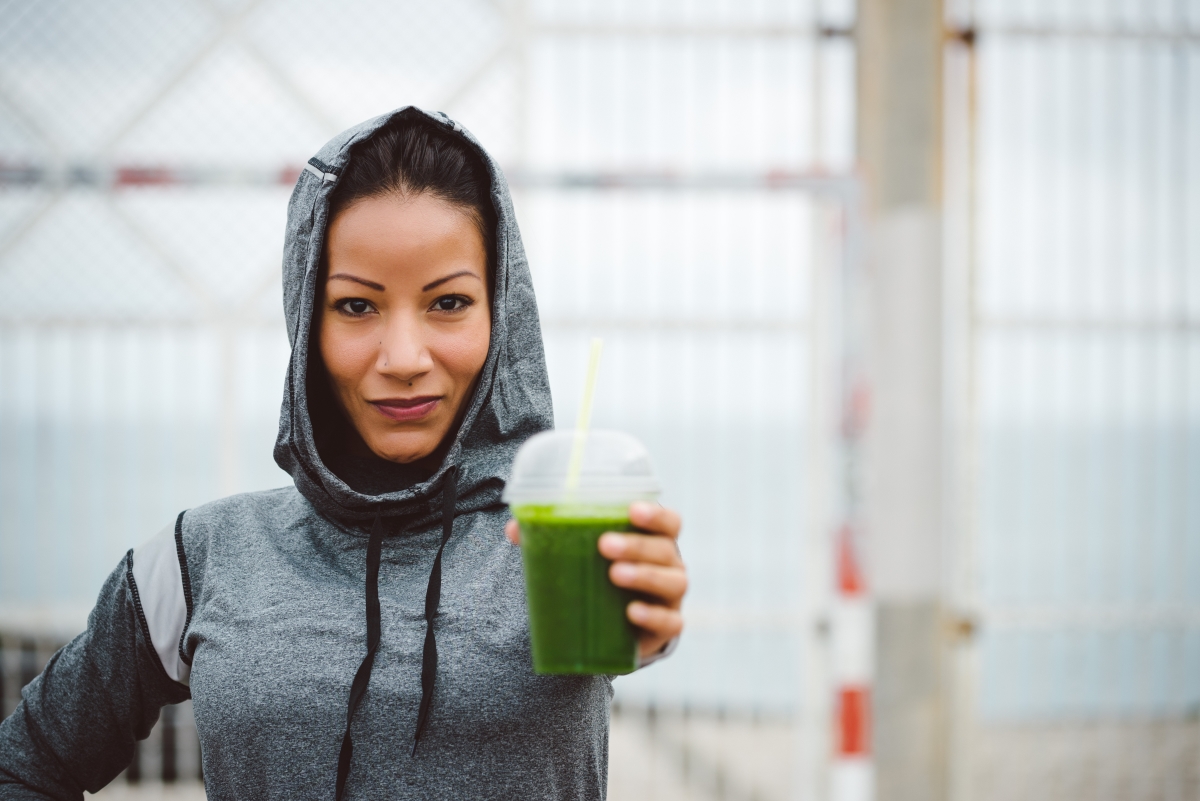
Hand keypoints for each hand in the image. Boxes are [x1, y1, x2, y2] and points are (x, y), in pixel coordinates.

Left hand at [505, 502, 686, 658]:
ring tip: (614, 575)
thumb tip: (515, 529)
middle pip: (665, 550)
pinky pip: (671, 622)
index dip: (656, 514)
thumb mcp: (582, 556)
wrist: (614, 626)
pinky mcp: (666, 628)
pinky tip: (632, 612)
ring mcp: (671, 598)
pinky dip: (654, 616)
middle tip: (605, 545)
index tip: (632, 510)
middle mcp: (670, 565)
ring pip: (673, 583)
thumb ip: (552, 538)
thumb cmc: (600, 576)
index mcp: (654, 540)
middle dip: (637, 545)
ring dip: (645, 576)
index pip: (669, 522)